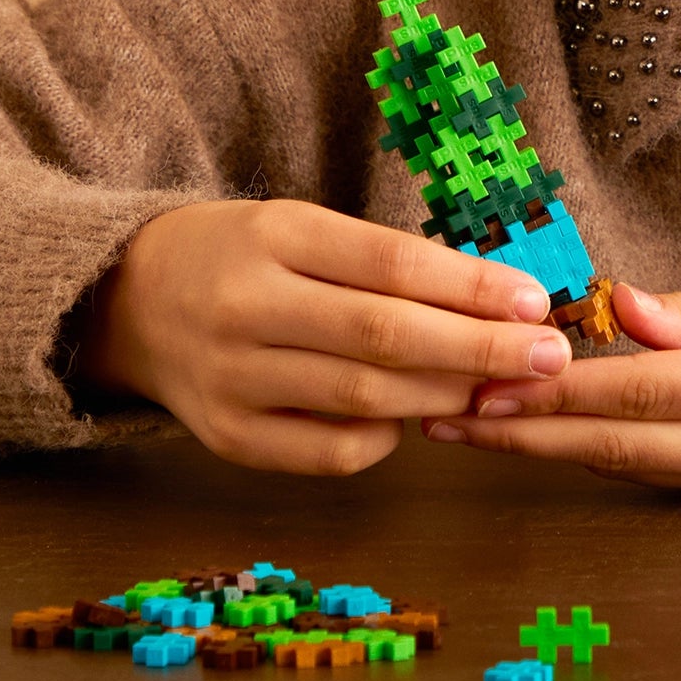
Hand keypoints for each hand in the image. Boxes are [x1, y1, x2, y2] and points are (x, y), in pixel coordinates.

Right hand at [72, 198, 572, 474]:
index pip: (392, 263)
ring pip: (363, 399)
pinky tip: (412, 421)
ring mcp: (231, 377)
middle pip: (384, 337)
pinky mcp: (226, 437)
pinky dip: (385, 440)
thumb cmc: (248, 256)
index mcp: (277, 234)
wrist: (131, 298)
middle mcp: (248, 305)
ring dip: (446, 398)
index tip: (535, 302)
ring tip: (499, 389)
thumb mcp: (307, 229)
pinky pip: (327, 452)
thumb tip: (501, 302)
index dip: (472, 287)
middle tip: (548, 358)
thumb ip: (390, 263)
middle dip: (481, 350)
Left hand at [424, 266, 680, 494]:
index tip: (476, 383)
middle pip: (612, 446)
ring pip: (626, 466)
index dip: (547, 392)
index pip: (630, 394)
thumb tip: (620, 312)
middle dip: (521, 434)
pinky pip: (656, 469)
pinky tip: (548, 432)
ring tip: (470, 427)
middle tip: (441, 417)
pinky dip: (596, 450)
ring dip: (547, 447)